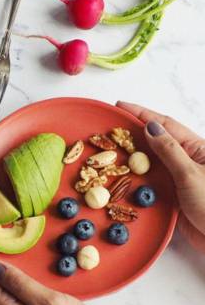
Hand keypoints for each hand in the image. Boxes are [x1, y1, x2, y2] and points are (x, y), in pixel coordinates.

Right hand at [116, 102, 204, 251]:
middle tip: (109, 128)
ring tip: (109, 149)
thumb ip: (168, 150)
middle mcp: (187, 161)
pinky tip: (122, 177)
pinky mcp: (173, 198)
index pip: (165, 125)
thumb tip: (150, 127)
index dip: (142, 114)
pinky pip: (150, 183)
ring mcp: (179, 179)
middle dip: (133, 133)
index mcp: (197, 148)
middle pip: (156, 141)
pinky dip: (136, 179)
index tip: (120, 106)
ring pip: (151, 162)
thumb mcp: (190, 174)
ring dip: (131, 156)